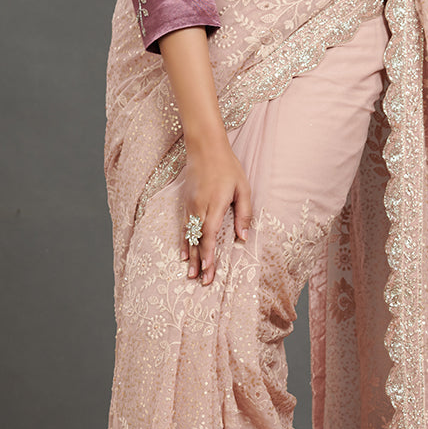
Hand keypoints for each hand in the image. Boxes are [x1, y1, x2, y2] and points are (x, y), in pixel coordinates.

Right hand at [182, 139, 252, 285]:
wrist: (205, 148)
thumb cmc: (228, 167)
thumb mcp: (243, 188)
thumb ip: (243, 213)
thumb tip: (243, 238)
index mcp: (215, 204)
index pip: (210, 234)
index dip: (208, 253)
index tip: (208, 269)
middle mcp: (199, 207)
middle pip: (198, 240)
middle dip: (200, 261)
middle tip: (201, 280)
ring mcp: (190, 206)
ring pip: (190, 236)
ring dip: (191, 256)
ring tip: (191, 274)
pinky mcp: (186, 203)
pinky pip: (185, 227)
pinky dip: (185, 242)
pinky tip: (184, 255)